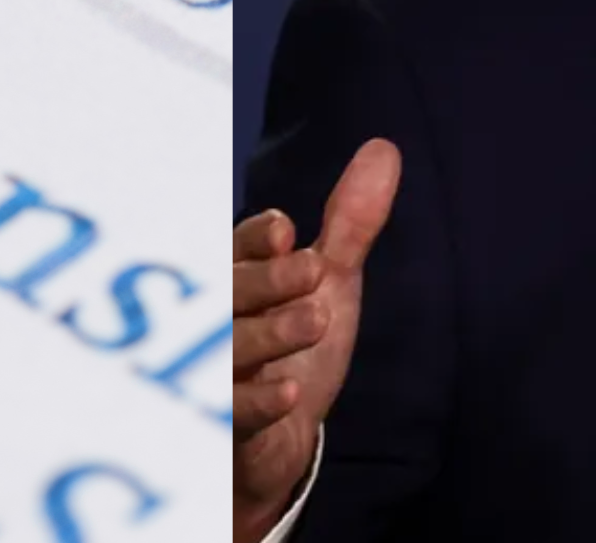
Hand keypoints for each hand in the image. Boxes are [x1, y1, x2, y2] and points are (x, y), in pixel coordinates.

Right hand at [233, 139, 401, 541]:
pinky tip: (287, 393)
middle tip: (310, 271)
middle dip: (264, 279)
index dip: (256, 238)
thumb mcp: (328, 283)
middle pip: (226, 292)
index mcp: (238, 278)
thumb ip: (349, 224)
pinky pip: (227, 417)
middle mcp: (214, 324)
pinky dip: (254, 403)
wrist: (284, 445)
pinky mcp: (218, 433)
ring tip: (314, 320)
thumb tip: (385, 149)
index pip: (236, 248)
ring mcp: (210, 378)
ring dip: (265, 333)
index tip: (286, 230)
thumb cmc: (296, 350)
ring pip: (223, 349)